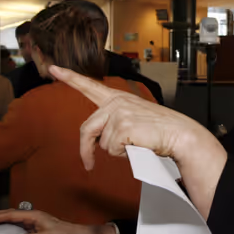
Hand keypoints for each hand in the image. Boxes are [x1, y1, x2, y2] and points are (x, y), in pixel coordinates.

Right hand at [0, 209, 73, 233]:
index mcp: (33, 216)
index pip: (11, 214)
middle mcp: (32, 216)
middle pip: (10, 214)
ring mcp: (32, 221)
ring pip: (13, 218)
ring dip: (0, 220)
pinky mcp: (34, 226)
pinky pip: (17, 224)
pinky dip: (7, 225)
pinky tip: (2, 228)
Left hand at [50, 65, 201, 169]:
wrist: (180, 134)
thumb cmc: (158, 131)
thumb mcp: (132, 120)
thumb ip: (113, 123)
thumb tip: (97, 141)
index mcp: (117, 98)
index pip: (89, 85)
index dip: (70, 77)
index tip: (54, 68)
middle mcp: (116, 102)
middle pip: (87, 129)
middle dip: (86, 150)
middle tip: (88, 165)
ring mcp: (119, 112)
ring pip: (101, 143)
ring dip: (116, 151)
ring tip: (135, 145)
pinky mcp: (123, 125)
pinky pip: (112, 149)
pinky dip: (124, 154)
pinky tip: (139, 146)